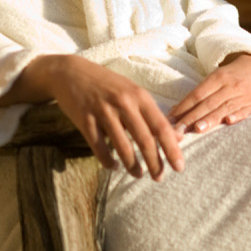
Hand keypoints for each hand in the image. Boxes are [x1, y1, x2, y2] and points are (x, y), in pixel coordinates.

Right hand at [17, 54, 183, 179]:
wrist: (71, 72)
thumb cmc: (107, 84)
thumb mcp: (132, 92)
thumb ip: (151, 114)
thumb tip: (176, 137)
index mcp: (139, 96)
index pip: (161, 127)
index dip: (172, 149)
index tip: (179, 167)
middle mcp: (123, 103)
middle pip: (145, 140)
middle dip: (155, 163)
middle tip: (159, 177)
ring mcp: (103, 111)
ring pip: (123, 147)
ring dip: (133, 166)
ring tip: (138, 175)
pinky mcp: (85, 120)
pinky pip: (100, 148)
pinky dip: (108, 161)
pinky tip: (114, 166)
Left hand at [170, 53, 250, 133]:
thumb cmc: (233, 76)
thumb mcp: (217, 77)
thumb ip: (200, 93)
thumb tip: (177, 110)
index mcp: (218, 77)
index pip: (198, 94)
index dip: (183, 107)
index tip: (171, 119)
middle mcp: (231, 86)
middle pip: (208, 103)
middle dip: (192, 118)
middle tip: (178, 130)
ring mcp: (244, 95)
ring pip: (225, 108)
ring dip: (211, 119)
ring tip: (198, 129)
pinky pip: (246, 111)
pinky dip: (237, 116)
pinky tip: (228, 122)